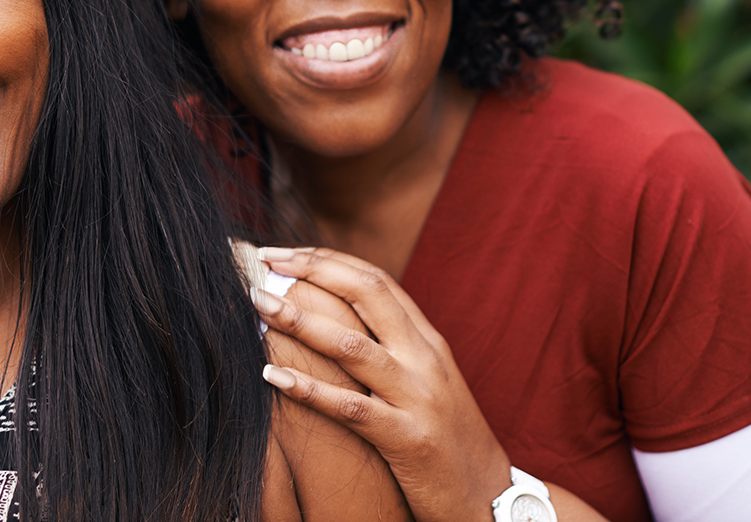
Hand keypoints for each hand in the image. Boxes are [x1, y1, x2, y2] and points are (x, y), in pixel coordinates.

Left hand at [253, 246, 510, 521]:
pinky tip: (272, 376)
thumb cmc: (448, 439)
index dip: (328, 260)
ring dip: (301, 320)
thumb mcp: (429, 381)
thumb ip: (394, 347)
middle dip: (313, 271)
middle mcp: (425, 359)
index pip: (376, 280)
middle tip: (266, 263)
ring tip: (260, 304)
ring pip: (352, 345)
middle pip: (367, 294)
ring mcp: (418, 397)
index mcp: (428, 341)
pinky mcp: (408, 439)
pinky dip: (308, 390)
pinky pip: (350, 408)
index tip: (285, 253)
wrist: (490, 498)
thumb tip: (337, 318)